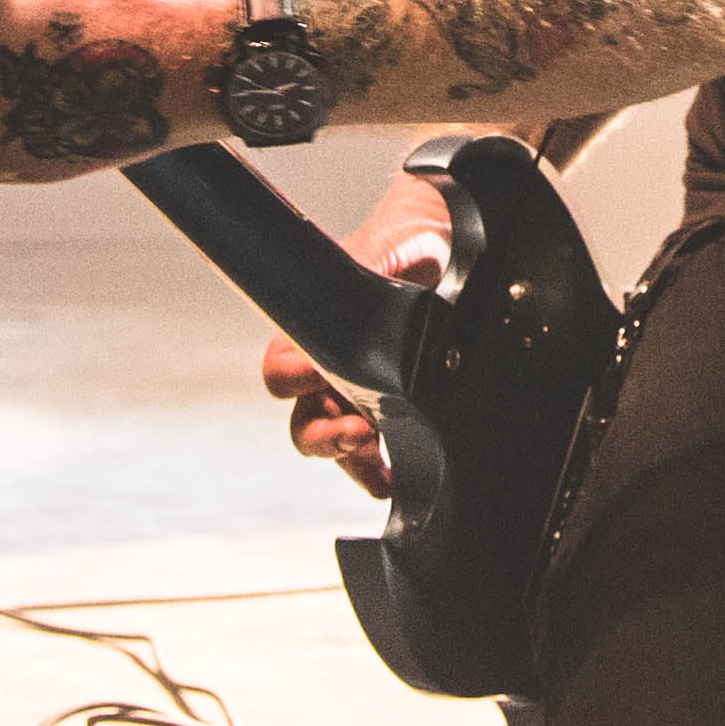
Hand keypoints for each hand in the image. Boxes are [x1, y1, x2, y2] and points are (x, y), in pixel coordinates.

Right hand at [265, 176, 447, 496]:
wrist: (442, 251)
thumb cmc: (402, 247)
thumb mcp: (385, 253)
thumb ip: (372, 268)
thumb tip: (368, 286)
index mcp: (310, 336)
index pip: (282, 371)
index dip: (295, 379)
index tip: (320, 377)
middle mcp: (326, 374)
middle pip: (304, 424)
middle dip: (325, 438)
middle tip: (357, 433)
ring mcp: (357, 398)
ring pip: (338, 446)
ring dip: (355, 462)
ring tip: (381, 467)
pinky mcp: (391, 413)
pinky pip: (375, 456)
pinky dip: (382, 471)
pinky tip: (399, 478)